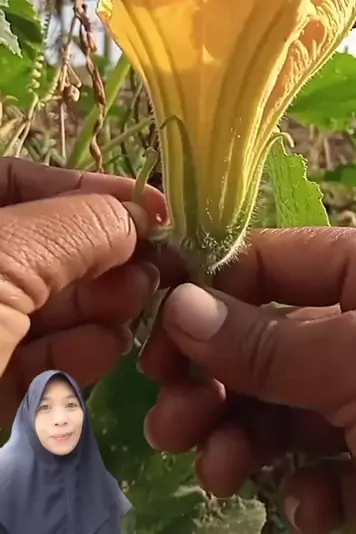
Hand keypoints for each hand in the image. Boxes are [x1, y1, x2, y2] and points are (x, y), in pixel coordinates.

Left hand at [0, 157, 165, 423]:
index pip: (21, 180)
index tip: (156, 209)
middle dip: (106, 256)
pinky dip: (80, 353)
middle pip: (48, 246)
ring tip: (133, 311)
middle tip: (154, 272)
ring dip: (103, 306)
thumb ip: (80, 226)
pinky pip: (44, 360)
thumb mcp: (6, 258)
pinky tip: (104, 353)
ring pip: (53, 305)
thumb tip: (137, 219)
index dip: (88, 186)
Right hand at [140, 228, 355, 533]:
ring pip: (286, 410)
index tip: (157, 328)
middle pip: (270, 342)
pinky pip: (323, 472)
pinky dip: (301, 490)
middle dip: (218, 379)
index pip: (277, 264)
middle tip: (170, 418)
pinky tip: (305, 508)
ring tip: (218, 467)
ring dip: (243, 437)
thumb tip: (181, 307)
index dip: (213, 291)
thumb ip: (271, 340)